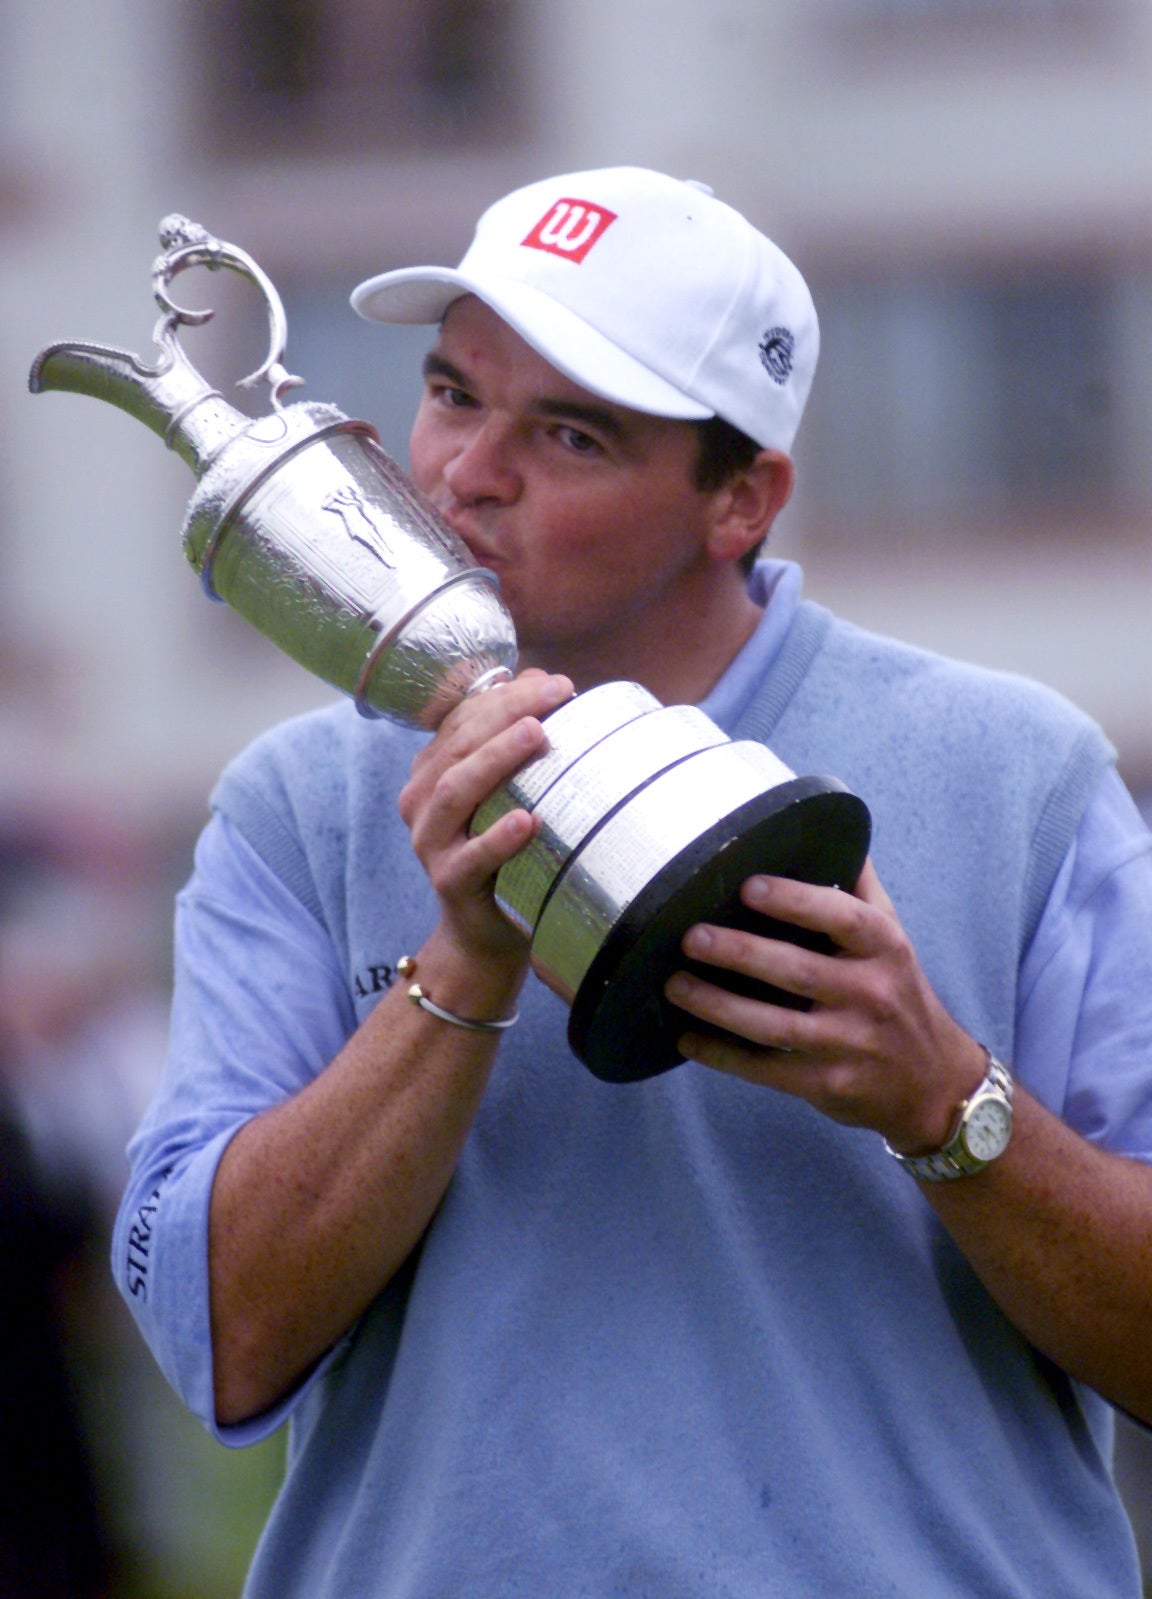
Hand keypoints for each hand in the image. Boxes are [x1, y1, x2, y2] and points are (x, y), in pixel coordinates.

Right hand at [399, 669, 573, 963]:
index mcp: (434, 770)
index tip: (557, 683)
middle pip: (459, 745)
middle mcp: (423, 800)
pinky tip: (529, 820)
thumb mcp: (510, 788)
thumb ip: (516, 733)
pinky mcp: (448, 882)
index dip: (507, 695)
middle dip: (507, 714)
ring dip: (497, 759)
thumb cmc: (504, 850)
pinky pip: (470, 857)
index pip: (464, 718)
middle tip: (554, 696)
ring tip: (538, 736)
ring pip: (455, 790)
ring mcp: (430, 842)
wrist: (488, 929)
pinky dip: (498, 837)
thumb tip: (537, 676)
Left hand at [664, 860, 986, 1152]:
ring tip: (675, 985)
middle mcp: (871, 994)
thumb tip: (826, 821)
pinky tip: (686, 1038)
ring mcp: (849, 1044)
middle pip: (798, 971)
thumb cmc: (897, 992)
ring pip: (775, 1026)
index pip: (842, 917)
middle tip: (691, 938)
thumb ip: (859, 887)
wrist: (934, 1083)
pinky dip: (723, 1055)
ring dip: (719, 1006)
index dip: (795, 901)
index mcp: (884, 947)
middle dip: (740, 953)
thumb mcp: (894, 936)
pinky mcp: (828, 1084)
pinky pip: (767, 1070)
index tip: (748, 886)